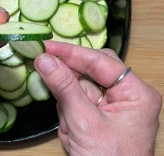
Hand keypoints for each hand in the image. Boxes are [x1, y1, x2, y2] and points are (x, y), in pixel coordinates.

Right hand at [34, 41, 161, 155]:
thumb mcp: (83, 123)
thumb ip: (64, 87)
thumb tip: (44, 59)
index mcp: (136, 93)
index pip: (100, 61)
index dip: (71, 52)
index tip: (46, 46)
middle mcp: (127, 94)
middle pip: (91, 71)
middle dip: (71, 85)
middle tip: (53, 85)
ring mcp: (113, 105)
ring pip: (79, 87)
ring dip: (69, 107)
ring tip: (75, 132)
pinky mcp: (100, 115)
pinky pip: (76, 103)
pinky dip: (69, 116)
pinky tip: (75, 136)